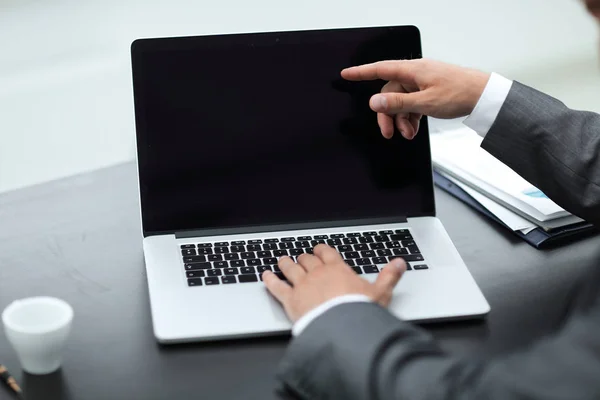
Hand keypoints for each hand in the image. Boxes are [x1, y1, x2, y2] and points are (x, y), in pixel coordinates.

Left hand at [262, 244, 405, 321]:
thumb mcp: (381, 293)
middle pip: (307, 259)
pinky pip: (276, 286)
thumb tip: (400, 263)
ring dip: (285, 263)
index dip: (321, 250)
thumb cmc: (361, 311)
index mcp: (338, 269)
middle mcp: (318, 274)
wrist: (343, 328)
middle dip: (304, 258)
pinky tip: (265, 276)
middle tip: (301, 258)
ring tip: (282, 260)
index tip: (319, 250)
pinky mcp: (290, 300)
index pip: (327, 253)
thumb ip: (389, 276)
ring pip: (290, 268)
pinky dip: (270, 280)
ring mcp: (302, 285)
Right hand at [341, 59, 489, 139]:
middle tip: (388, 133)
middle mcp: (415, 74)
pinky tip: (415, 128)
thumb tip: (375, 102)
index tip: (346, 74)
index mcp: (413, 71)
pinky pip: (412, 104)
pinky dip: (411, 117)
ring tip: (408, 134)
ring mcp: (422, 83)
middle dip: (388, 115)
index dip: (361, 73)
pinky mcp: (429, 91)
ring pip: (401, 102)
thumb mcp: (424, 103)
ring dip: (401, 120)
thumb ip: (397, 103)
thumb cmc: (459, 93)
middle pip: (390, 93)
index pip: (380, 69)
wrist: (483, 96)